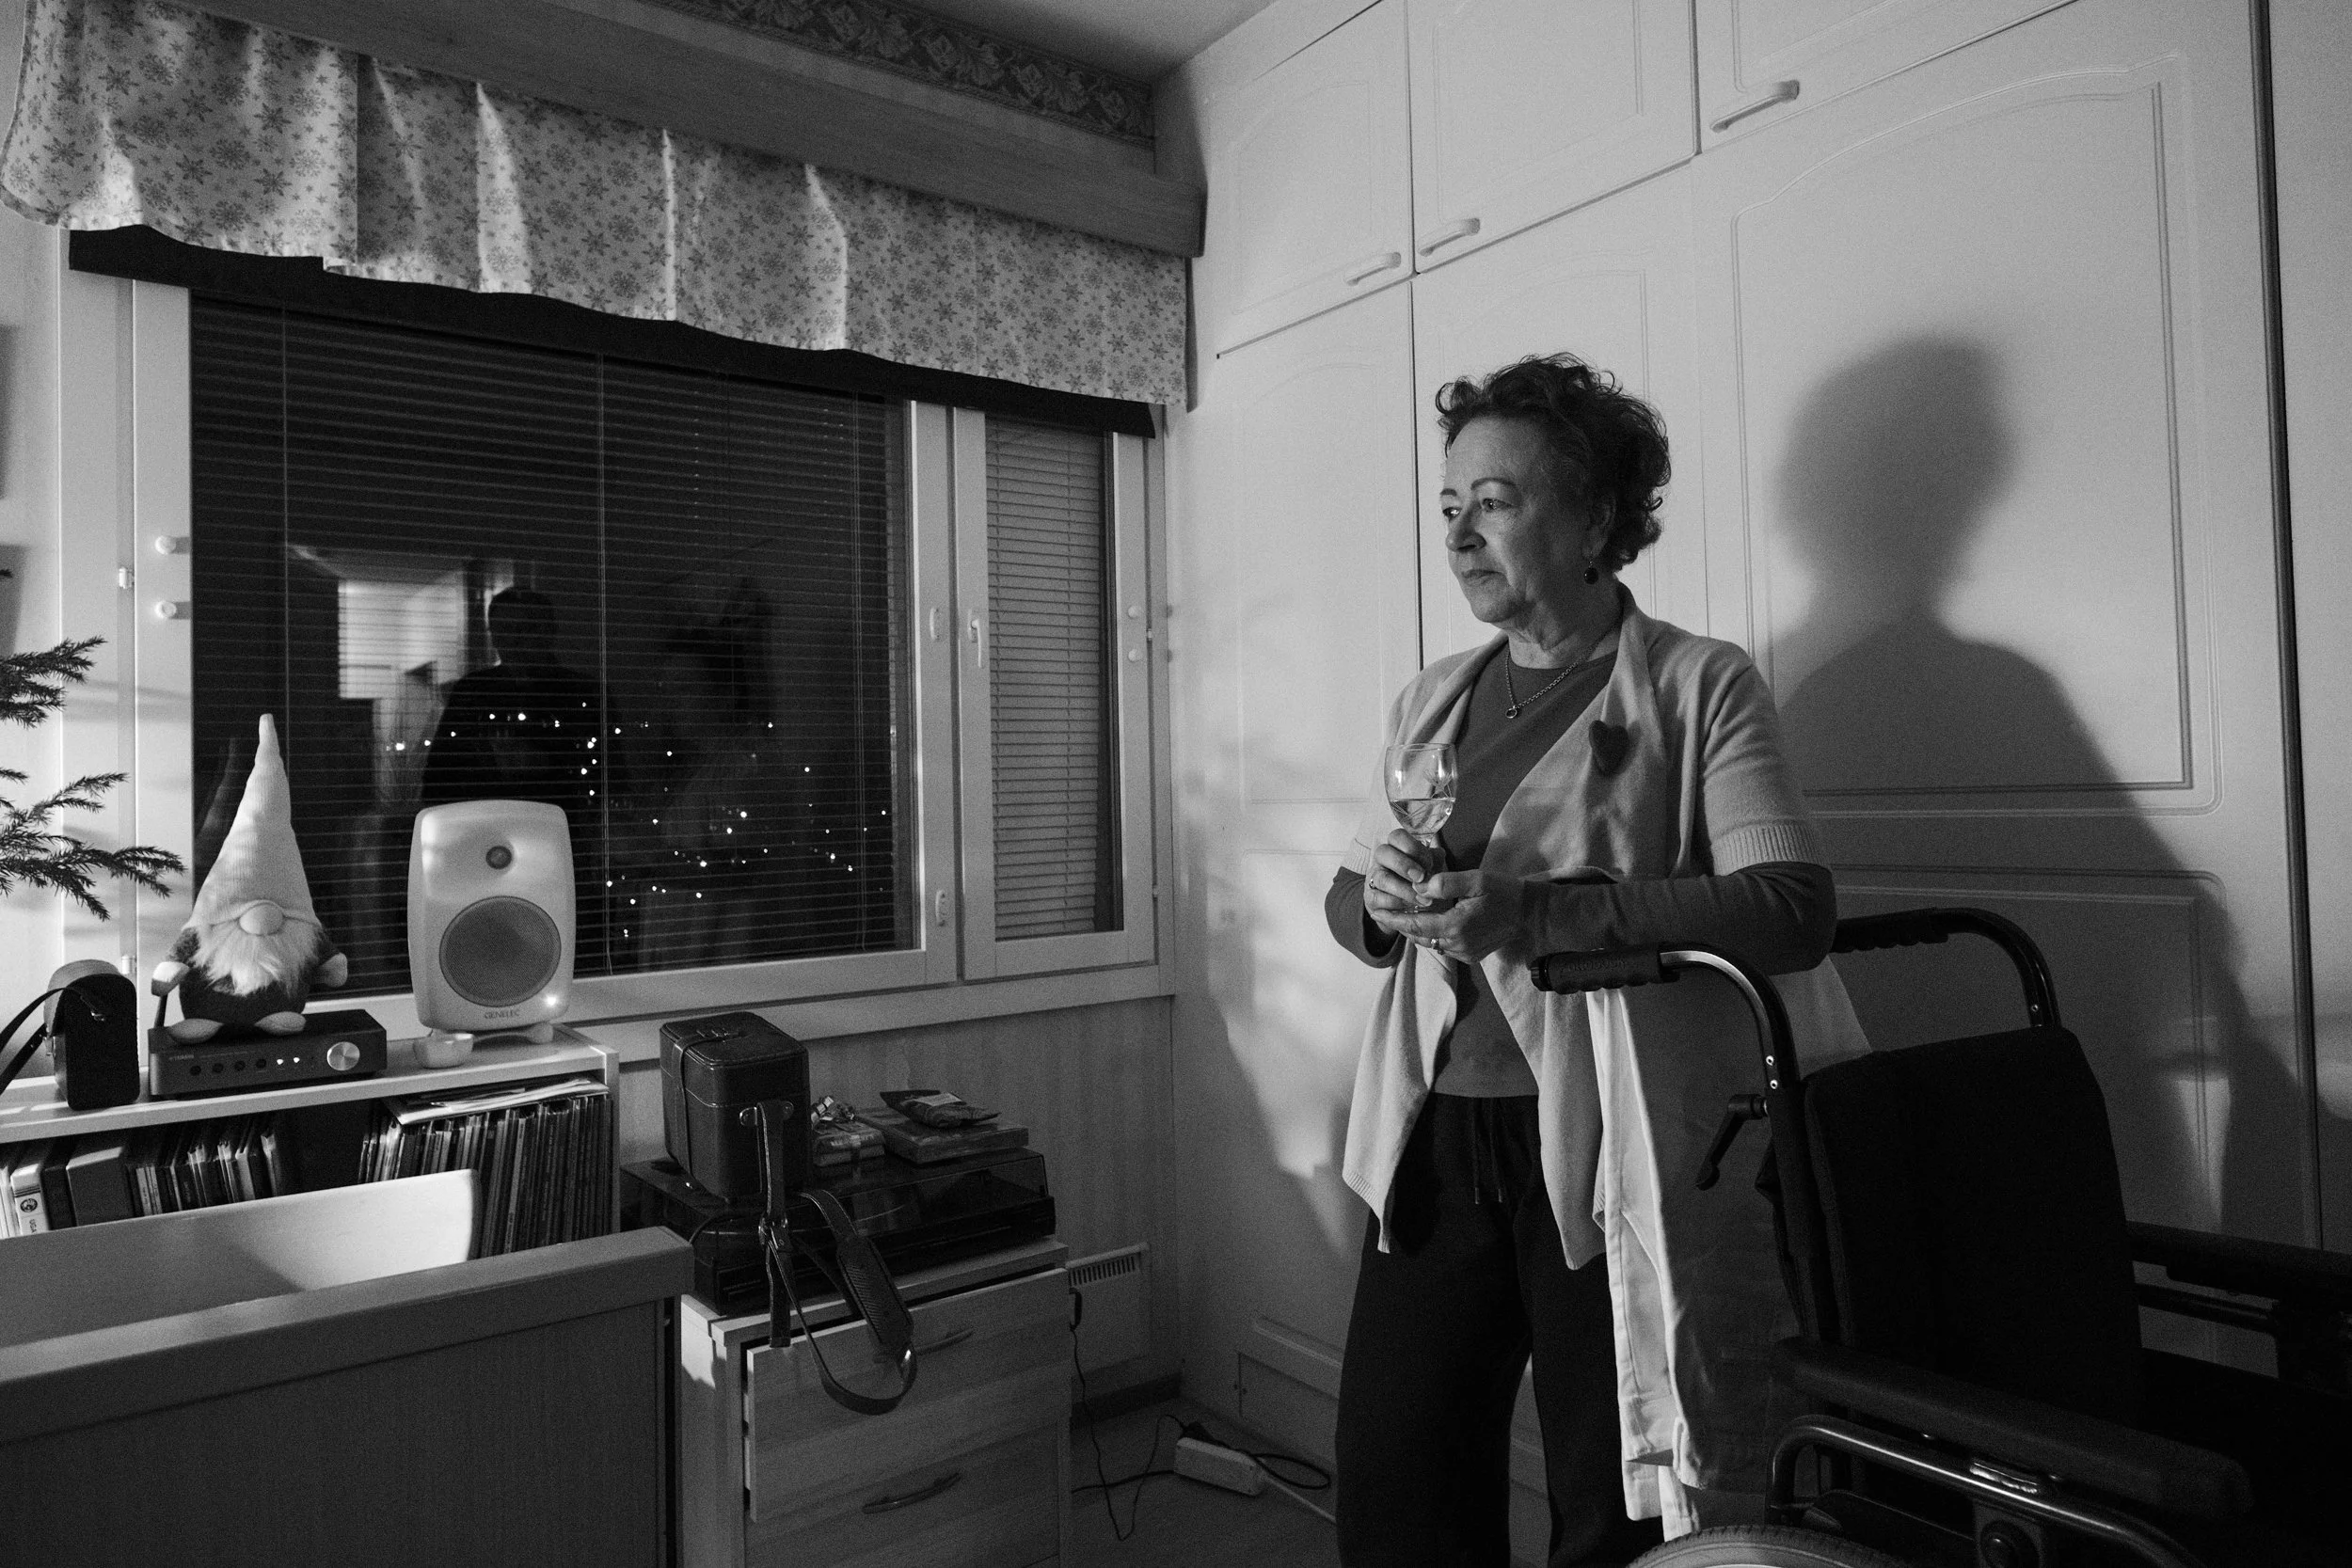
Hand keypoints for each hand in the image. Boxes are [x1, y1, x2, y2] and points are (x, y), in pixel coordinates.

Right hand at [1363, 830, 1452, 939]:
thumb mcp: (1430, 869)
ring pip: (1382, 878)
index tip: (1428, 864)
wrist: (1411, 909)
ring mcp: (1373, 878)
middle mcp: (1382, 860)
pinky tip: (1410, 907)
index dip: (1413, 848)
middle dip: (1404, 865)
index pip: (1397, 836)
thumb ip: (1434, 860)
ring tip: (1423, 900)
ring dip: (1404, 890)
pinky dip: (1396, 903)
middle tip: (1421, 878)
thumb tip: (1438, 855)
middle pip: (1383, 852)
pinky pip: (1377, 898)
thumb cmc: (1421, 883)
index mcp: (1397, 847)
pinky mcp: (1370, 898)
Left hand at [1381, 869, 1533, 964]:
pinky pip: (1443, 947)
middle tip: (1384, 911)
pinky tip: (1428, 922)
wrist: (1529, 913)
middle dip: (1401, 925)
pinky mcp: (1470, 956)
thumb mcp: (1476, 879)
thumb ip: (1446, 883)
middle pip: (1419, 937)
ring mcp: (1465, 953)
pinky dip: (1432, 936)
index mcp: (1456, 926)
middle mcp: (1458, 944)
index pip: (1416, 925)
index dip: (1394, 920)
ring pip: (1430, 943)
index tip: (1377, 912)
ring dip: (1416, 930)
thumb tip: (1420, 887)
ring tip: (1401, 915)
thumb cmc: (1503, 891)